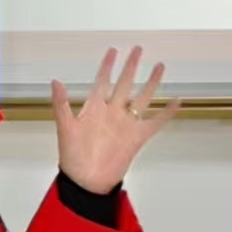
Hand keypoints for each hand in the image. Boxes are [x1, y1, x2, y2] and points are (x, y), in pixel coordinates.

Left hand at [52, 47, 179, 195]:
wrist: (87, 181)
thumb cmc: (73, 158)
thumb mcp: (65, 128)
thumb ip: (61, 104)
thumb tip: (55, 81)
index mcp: (94, 108)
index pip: (102, 80)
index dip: (107, 65)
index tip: (113, 50)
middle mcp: (112, 112)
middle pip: (125, 83)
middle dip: (131, 66)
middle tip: (138, 49)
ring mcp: (126, 123)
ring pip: (142, 97)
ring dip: (151, 83)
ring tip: (159, 67)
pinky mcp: (137, 137)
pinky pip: (155, 121)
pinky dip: (166, 112)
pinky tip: (176, 102)